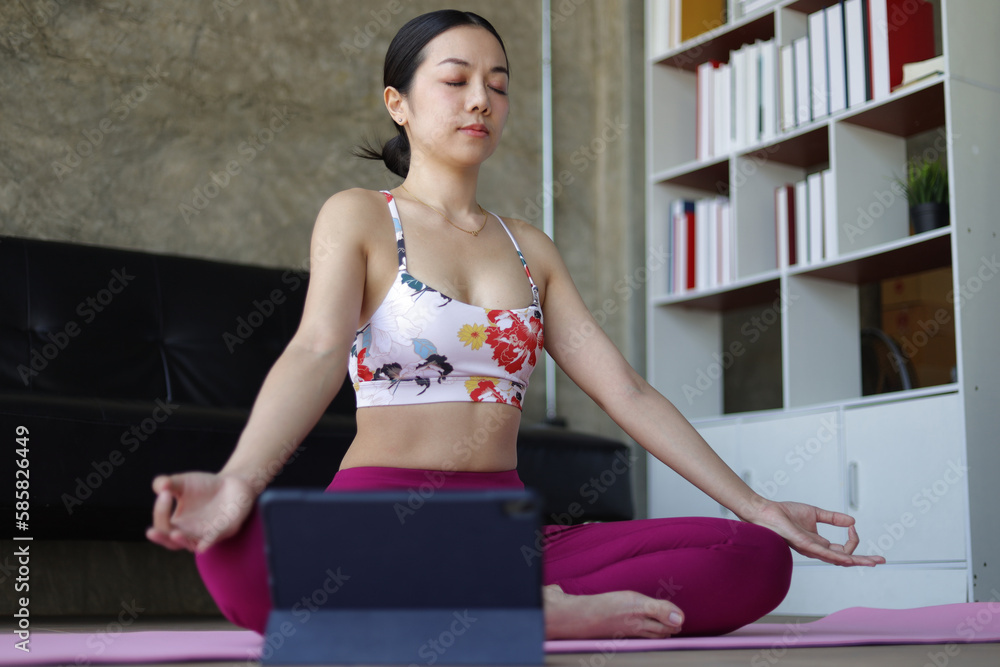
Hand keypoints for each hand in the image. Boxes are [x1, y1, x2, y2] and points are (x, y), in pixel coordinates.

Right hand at [146, 472, 256, 553]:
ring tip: (174, 534)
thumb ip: (167, 483)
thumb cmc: (205, 486)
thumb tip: (159, 486)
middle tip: (150, 532)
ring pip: (193, 543)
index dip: (160, 511)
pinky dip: (210, 541)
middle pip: (173, 543)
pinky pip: (217, 538)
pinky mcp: (227, 529)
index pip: (163, 525)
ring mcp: (209, 534)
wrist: (233, 483)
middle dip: (162, 538)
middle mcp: (191, 533)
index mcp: (178, 525)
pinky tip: (203, 545)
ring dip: (183, 540)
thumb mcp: (182, 483)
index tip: (164, 493)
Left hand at [745, 500, 885, 566]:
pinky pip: (822, 552)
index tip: (853, 526)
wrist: (766, 512)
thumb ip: (833, 518)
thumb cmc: (785, 514)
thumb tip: (852, 521)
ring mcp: (810, 549)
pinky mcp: (803, 544)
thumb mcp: (815, 513)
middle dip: (863, 561)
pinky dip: (836, 555)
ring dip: (855, 560)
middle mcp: (816, 550)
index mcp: (819, 544)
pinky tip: (848, 558)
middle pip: (844, 559)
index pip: (843, 549)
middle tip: (881, 560)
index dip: (853, 540)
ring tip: (872, 562)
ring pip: (837, 559)